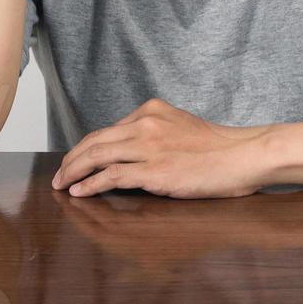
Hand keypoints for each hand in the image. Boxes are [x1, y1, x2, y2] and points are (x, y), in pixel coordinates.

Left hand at [51, 98, 272, 198]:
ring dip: (74, 172)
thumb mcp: (180, 127)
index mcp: (151, 110)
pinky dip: (90, 185)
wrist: (243, 155)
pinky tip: (80, 192)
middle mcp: (145, 123)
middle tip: (59, 175)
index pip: (108, 130)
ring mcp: (148, 147)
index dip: (86, 147)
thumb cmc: (218, 147)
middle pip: (94, 140)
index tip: (75, 161)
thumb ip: (155, 133)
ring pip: (97, 156)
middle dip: (71, 159)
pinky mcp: (154, 170)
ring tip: (61, 185)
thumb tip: (132, 151)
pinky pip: (111, 176)